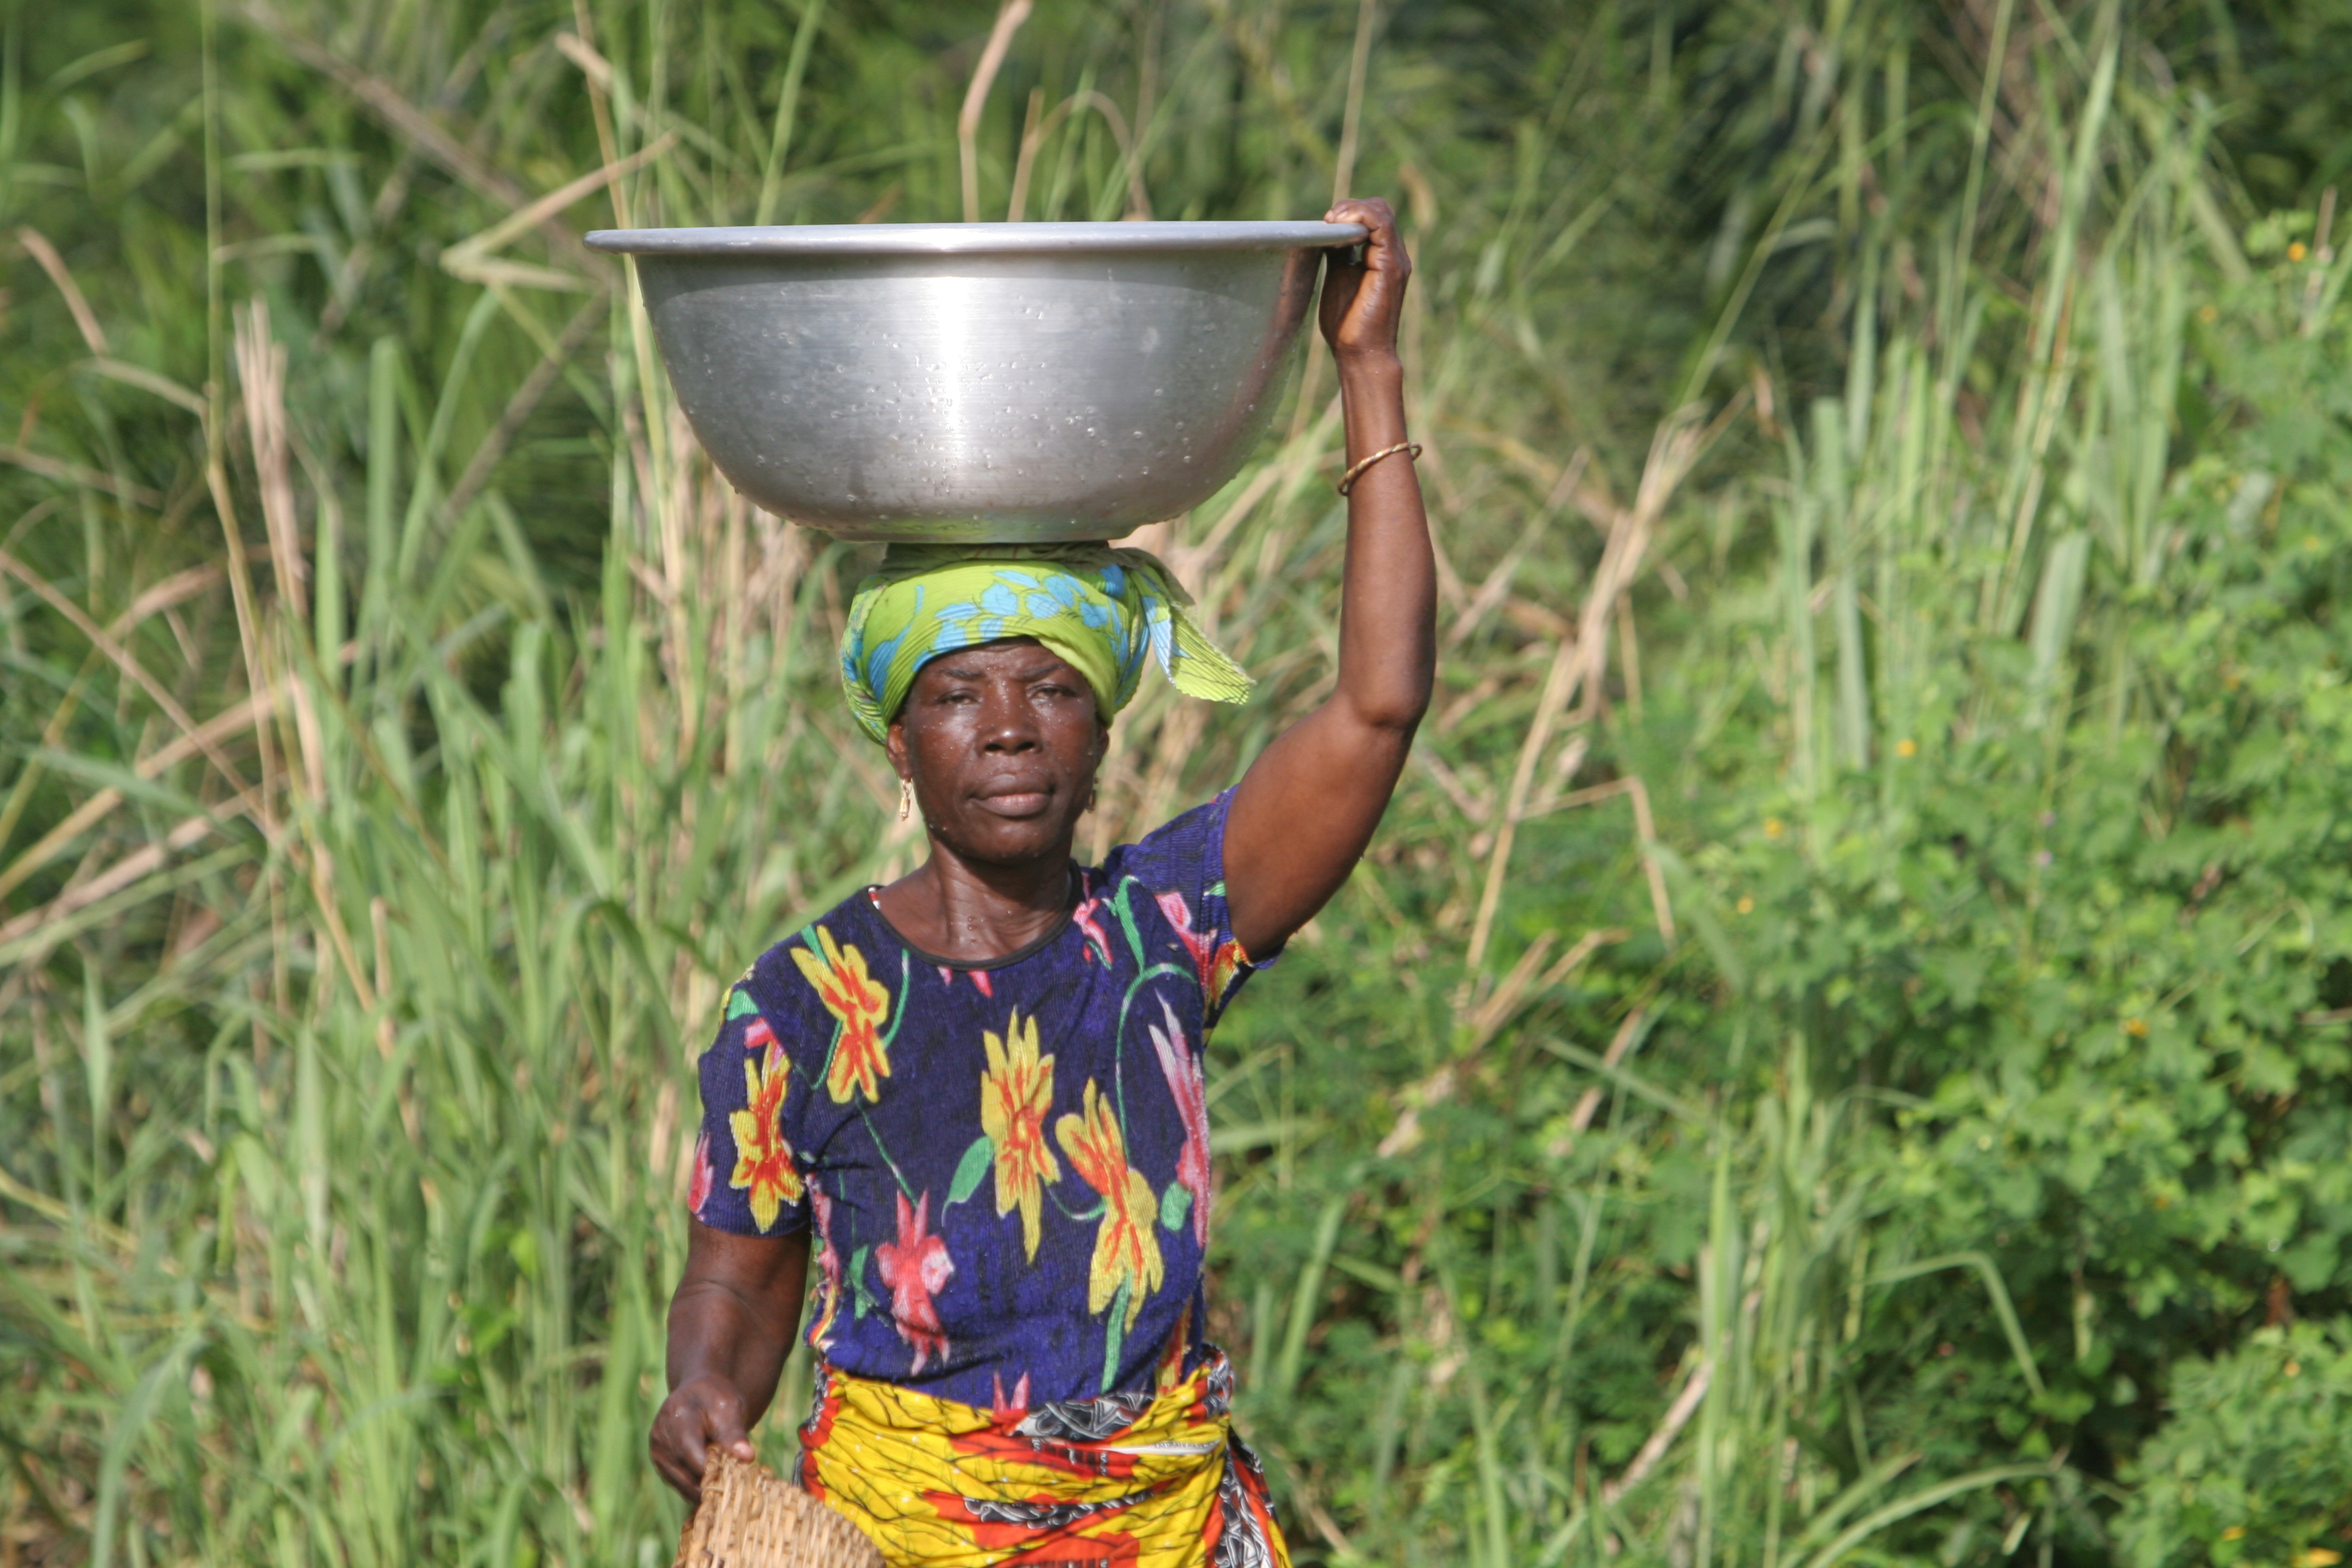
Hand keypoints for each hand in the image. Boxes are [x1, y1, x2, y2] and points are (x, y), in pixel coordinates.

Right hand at [648, 1373, 757, 1501]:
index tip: (736, 1477)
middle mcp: (661, 1437)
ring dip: (705, 1488)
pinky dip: (697, 1487)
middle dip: (712, 1483)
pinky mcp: (660, 1463)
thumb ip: (735, 1434)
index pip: (694, 1456)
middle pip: (687, 1475)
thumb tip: (747, 1457)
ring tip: (725, 1480)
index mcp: (679, 1418)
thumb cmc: (716, 1399)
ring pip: (683, 1486)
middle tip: (734, 1484)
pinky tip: (713, 1480)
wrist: (697, 1393)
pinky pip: (680, 1485)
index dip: (714, 1472)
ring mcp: (657, 1452)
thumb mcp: (730, 1409)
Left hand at [1318, 197, 1410, 362]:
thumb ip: (1339, 253)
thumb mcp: (1338, 277)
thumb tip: (1328, 232)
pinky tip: (1339, 226)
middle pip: (1380, 209)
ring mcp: (1396, 259)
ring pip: (1381, 212)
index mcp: (1382, 257)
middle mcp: (1394, 255)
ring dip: (1353, 210)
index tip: (1325, 223)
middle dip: (1351, 207)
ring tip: (1331, 221)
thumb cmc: (1348, 324)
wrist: (1360, 353)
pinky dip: (1360, 218)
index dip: (1349, 211)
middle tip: (1327, 220)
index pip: (1373, 217)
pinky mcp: (1391, 266)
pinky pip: (1382, 226)